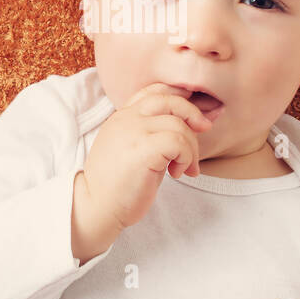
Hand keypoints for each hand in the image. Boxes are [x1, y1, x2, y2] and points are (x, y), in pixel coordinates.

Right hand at [76, 83, 214, 245]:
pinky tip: (176, 173)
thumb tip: (187, 128)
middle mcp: (127, 118)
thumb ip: (151, 134)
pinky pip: (179, 142)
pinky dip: (186, 157)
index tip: (192, 119)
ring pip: (179, 125)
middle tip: (204, 132)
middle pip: (170, 100)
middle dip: (193, 115)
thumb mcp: (131, 149)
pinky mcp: (143, 149)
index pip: (154, 91)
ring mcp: (133, 131)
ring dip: (191, 149)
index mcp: (122, 117)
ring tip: (185, 169)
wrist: (96, 207)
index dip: (179, 98)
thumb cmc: (116, 185)